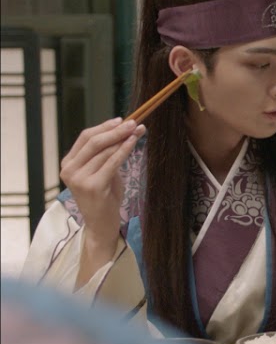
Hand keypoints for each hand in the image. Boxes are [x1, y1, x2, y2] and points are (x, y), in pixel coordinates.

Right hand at [60, 118, 144, 251]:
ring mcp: (79, 179)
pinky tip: (134, 142)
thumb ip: (106, 154)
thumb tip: (124, 131)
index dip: (105, 127)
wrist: (101, 223)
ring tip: (138, 130)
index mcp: (68, 164)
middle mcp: (69, 170)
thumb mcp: (102, 171)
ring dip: (124, 138)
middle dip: (116, 130)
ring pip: (105, 151)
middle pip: (94, 141)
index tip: (122, 120)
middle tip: (133, 122)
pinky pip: (112, 162)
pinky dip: (124, 150)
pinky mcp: (92, 186)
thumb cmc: (104, 196)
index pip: (85, 137)